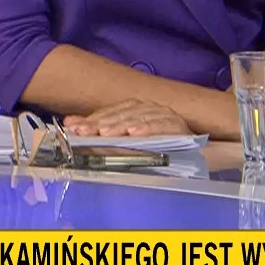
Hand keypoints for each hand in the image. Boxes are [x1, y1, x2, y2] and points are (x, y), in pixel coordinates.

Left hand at [64, 99, 193, 137]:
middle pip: (121, 114)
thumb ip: (99, 132)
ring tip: (106, 133)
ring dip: (121, 125)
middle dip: (100, 123)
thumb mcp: (125, 142)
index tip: (73, 128)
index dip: (90, 120)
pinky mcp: (179, 126)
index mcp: (134, 109)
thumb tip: (69, 123)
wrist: (195, 156)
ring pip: (139, 117)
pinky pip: (162, 125)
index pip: (109, 112)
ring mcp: (164, 115)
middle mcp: (149, 108)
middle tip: (84, 132)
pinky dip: (148, 128)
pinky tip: (135, 134)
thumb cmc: (156, 148)